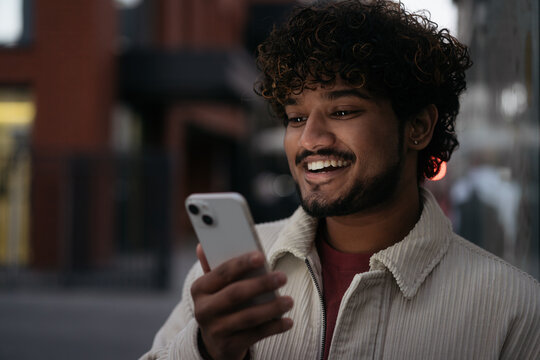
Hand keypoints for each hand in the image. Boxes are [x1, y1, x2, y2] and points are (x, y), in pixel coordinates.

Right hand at [191, 244, 293, 359]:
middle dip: (261, 284)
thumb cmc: (220, 304)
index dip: (242, 263)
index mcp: (200, 289)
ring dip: (271, 308)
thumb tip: (202, 246)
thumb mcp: (213, 287)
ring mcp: (215, 330)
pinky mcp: (228, 346)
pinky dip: (273, 327)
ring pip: (247, 317)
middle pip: (235, 294)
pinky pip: (255, 335)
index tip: (261, 256)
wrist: (215, 343)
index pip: (222, 272)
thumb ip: (214, 267)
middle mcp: (203, 310)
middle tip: (282, 277)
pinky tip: (287, 321)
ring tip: (289, 301)